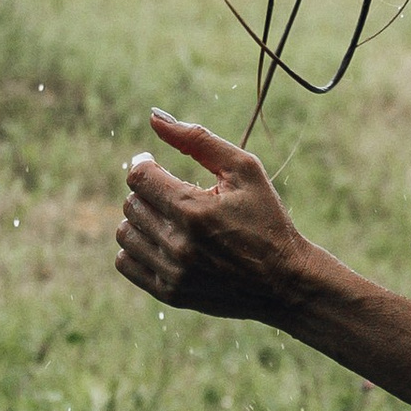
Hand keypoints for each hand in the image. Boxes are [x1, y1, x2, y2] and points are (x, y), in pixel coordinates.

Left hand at [115, 112, 312, 322]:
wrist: (286, 282)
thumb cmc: (267, 219)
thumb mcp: (245, 170)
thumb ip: (198, 140)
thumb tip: (155, 117)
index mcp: (193, 209)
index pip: (139, 177)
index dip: (145, 165)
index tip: (156, 166)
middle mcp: (178, 243)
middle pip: (131, 204)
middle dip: (148, 193)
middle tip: (172, 194)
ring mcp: (172, 272)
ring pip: (125, 233)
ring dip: (141, 220)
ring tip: (167, 219)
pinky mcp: (170, 293)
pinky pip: (126, 263)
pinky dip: (137, 248)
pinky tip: (161, 242)